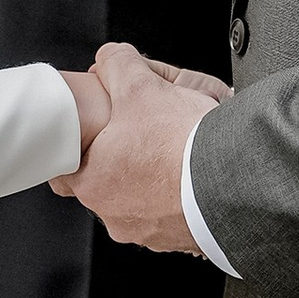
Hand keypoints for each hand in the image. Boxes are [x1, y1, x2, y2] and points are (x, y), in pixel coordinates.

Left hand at [50, 39, 216, 253]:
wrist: (236, 180)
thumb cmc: (183, 142)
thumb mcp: (140, 84)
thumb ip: (116, 64)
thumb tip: (110, 59)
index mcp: (92, 183)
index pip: (63, 166)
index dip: (78, 143)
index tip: (93, 132)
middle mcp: (114, 214)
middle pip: (105, 180)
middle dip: (120, 157)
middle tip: (139, 134)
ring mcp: (147, 231)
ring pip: (139, 198)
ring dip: (151, 178)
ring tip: (171, 152)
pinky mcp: (180, 239)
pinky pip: (171, 213)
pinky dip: (178, 196)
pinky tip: (191, 174)